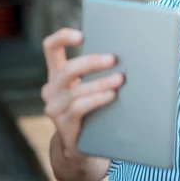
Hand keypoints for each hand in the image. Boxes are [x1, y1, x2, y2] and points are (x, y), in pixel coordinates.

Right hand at [40, 28, 124, 157]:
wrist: (82, 145)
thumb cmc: (93, 107)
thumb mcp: (90, 86)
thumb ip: (98, 70)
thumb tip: (129, 50)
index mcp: (57, 74)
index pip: (50, 47)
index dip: (62, 37)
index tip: (82, 35)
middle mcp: (51, 89)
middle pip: (67, 69)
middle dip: (92, 62)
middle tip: (113, 59)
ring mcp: (55, 107)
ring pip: (77, 90)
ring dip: (101, 82)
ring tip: (120, 79)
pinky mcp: (63, 124)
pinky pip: (79, 107)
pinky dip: (97, 99)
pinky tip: (112, 95)